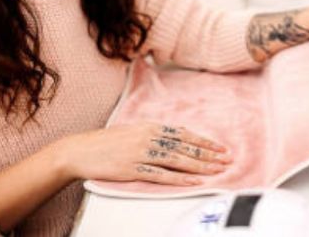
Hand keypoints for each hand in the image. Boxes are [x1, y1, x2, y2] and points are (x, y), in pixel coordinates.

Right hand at [56, 123, 231, 185]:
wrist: (80, 150)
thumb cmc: (107, 142)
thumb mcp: (134, 131)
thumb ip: (155, 134)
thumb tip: (177, 136)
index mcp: (151, 126)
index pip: (185, 134)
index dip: (205, 142)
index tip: (221, 148)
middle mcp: (149, 138)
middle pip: (186, 147)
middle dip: (209, 155)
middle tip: (227, 160)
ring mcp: (142, 153)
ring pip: (178, 160)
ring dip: (200, 166)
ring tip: (217, 171)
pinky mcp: (134, 169)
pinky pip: (162, 175)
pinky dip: (180, 179)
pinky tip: (194, 182)